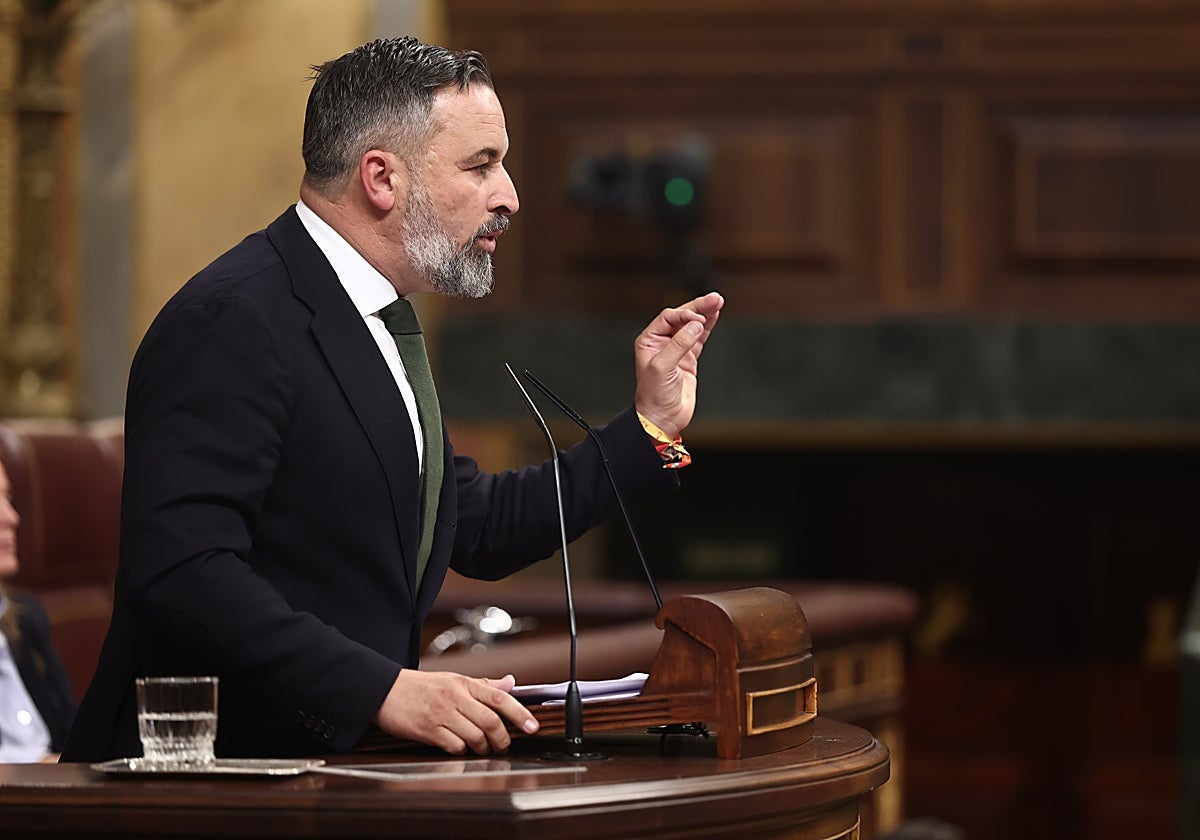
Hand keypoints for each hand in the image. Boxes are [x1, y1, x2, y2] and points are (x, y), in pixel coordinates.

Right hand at [374, 670, 538, 754]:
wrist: (385, 690)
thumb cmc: (420, 687)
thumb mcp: (453, 680)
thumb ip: (483, 684)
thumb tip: (511, 683)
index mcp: (464, 683)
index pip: (500, 697)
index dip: (520, 714)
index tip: (532, 727)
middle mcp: (455, 697)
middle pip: (491, 721)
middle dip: (502, 739)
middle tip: (503, 745)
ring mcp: (441, 714)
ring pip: (475, 736)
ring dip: (483, 748)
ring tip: (482, 749)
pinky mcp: (428, 730)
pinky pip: (454, 746)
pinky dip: (462, 751)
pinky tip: (460, 748)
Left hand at [634, 291, 723, 437]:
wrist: (661, 419)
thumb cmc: (654, 395)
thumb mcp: (662, 367)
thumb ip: (679, 344)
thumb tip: (695, 325)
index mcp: (649, 340)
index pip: (668, 317)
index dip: (684, 315)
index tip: (698, 320)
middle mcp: (661, 343)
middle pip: (681, 318)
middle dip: (698, 307)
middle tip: (715, 298)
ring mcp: (676, 350)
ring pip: (692, 326)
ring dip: (705, 314)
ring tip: (718, 302)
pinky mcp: (688, 360)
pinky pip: (699, 339)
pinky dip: (707, 327)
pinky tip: (715, 316)